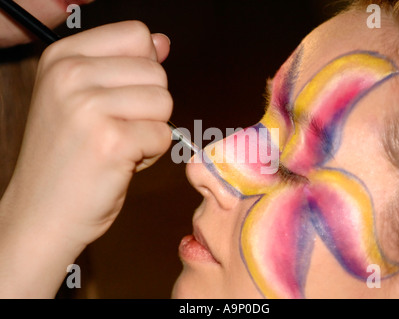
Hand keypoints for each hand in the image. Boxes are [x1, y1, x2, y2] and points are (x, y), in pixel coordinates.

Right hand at [0, 21, 171, 296]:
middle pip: (156, 72)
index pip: (137, 35)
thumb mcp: (84, 98)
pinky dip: (151, 154)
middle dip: (149, 106)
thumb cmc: (67, 159)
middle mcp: (71, 75)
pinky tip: (121, 163)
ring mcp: (89, 107)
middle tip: (117, 130)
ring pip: (164, 102)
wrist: (42, 214)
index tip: (120, 97)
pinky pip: (164, 135)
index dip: (142, 71)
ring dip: (151, 130)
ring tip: (119, 146)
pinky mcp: (112, 141)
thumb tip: (162, 42)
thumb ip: (125, 64)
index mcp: (63, 57)